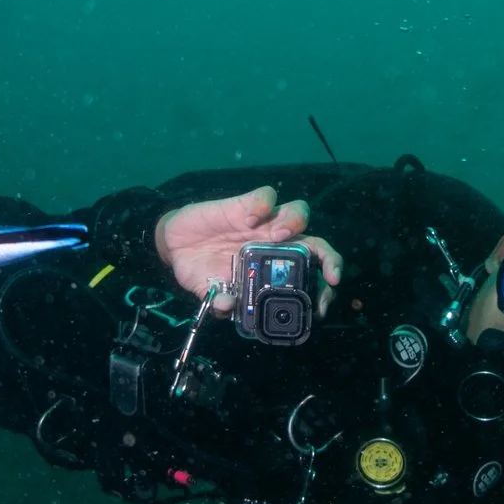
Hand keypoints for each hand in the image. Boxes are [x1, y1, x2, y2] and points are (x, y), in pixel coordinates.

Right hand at [154, 186, 343, 314]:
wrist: (175, 245)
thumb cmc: (201, 270)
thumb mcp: (209, 290)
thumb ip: (219, 300)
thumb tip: (226, 306)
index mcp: (275, 268)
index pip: (312, 272)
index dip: (324, 281)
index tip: (328, 294)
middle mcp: (276, 245)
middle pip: (316, 243)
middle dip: (328, 257)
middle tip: (327, 274)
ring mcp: (264, 223)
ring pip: (298, 212)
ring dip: (295, 223)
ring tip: (277, 235)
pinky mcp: (246, 204)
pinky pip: (265, 196)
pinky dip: (262, 205)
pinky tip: (248, 219)